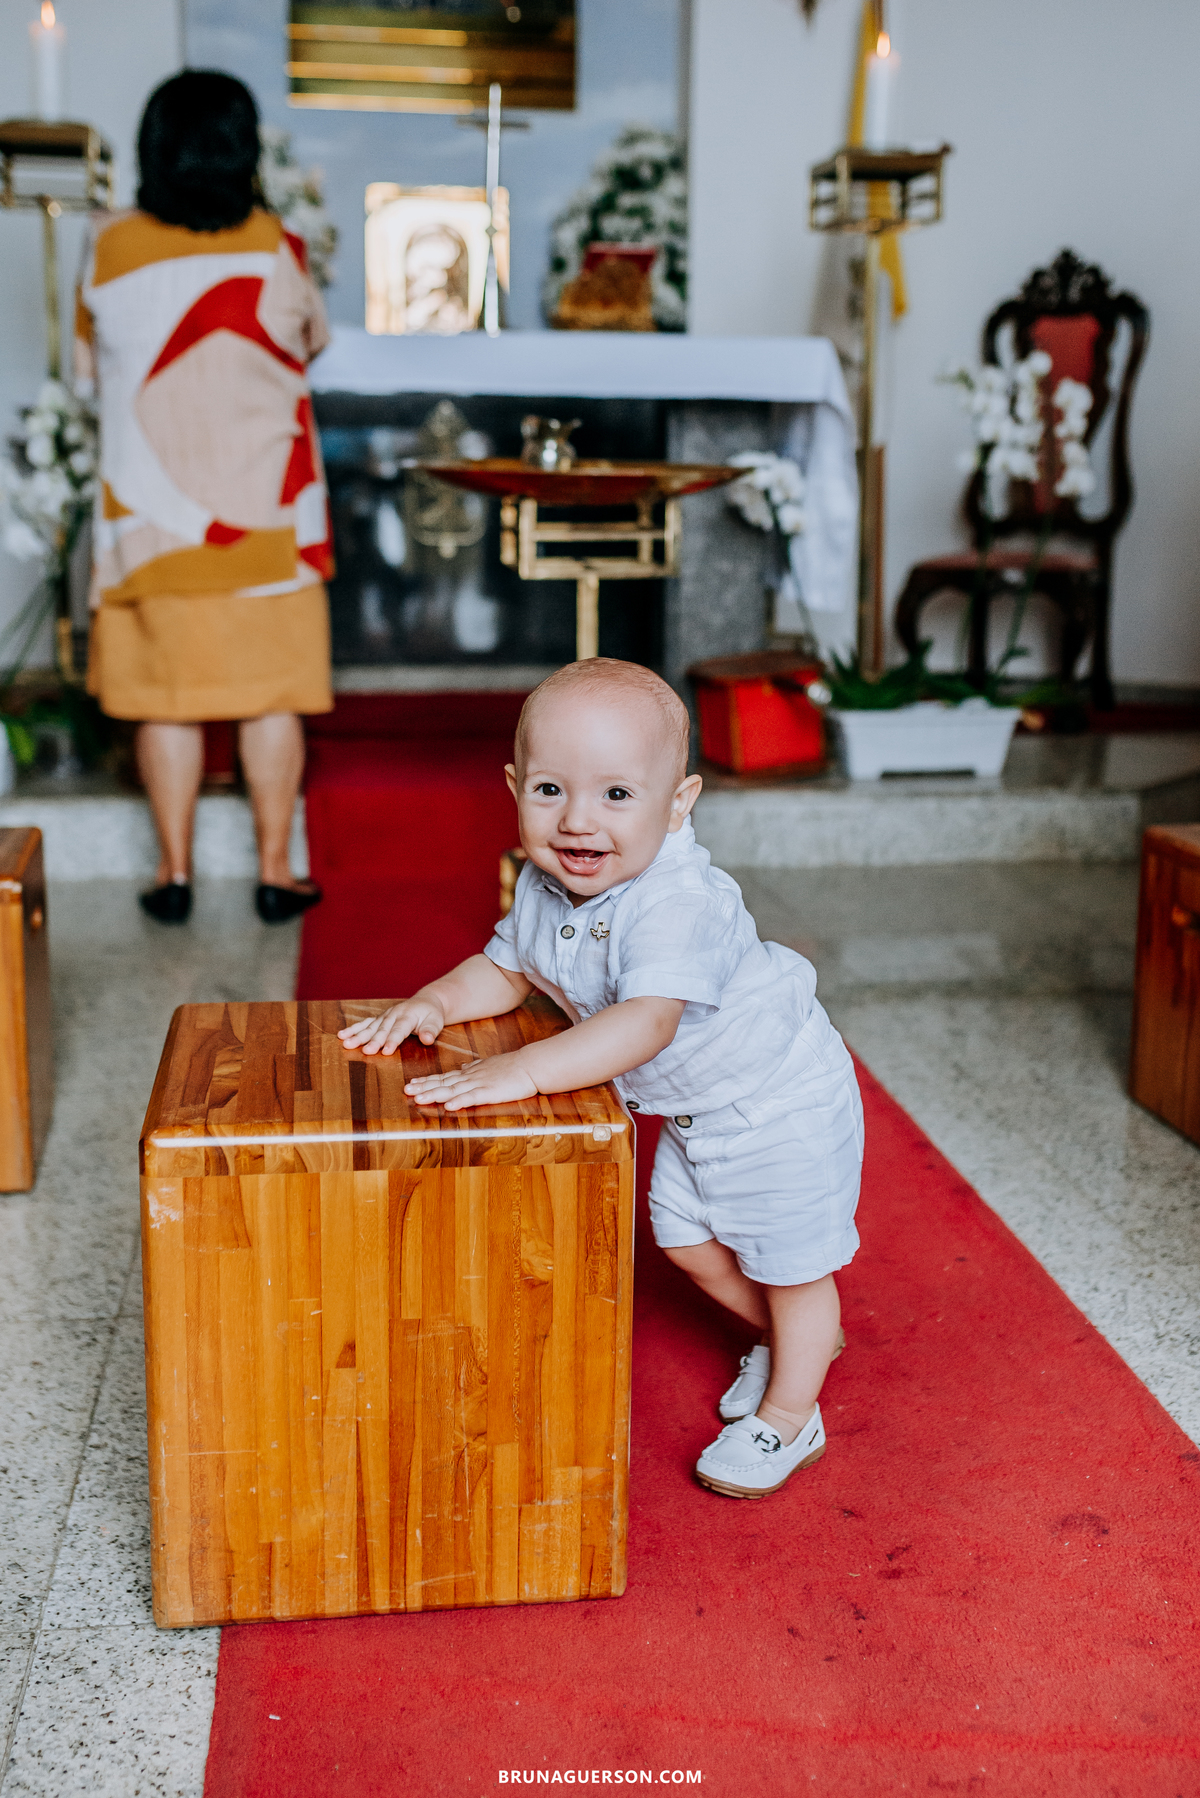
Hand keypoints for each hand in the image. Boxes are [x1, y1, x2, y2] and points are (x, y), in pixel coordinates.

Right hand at [338, 996, 444, 1055]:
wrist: (425, 1001)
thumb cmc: (431, 1014)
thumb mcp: (436, 1022)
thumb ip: (430, 1031)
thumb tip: (427, 1039)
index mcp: (408, 1015)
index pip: (399, 1030)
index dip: (392, 1040)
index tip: (385, 1051)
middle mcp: (393, 1014)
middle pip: (382, 1029)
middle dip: (373, 1041)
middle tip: (364, 1051)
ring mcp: (385, 1016)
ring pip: (370, 1026)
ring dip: (358, 1035)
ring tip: (345, 1043)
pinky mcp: (379, 1018)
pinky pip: (365, 1023)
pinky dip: (353, 1029)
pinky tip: (342, 1035)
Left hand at [404, 1051, 537, 1110]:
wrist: (530, 1064)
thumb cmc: (512, 1067)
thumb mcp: (489, 1065)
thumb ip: (474, 1068)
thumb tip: (462, 1068)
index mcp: (470, 1073)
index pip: (444, 1077)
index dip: (427, 1081)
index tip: (412, 1083)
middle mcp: (470, 1078)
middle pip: (443, 1083)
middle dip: (424, 1087)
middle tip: (406, 1090)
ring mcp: (479, 1084)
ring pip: (452, 1090)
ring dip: (435, 1094)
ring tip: (419, 1098)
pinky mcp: (490, 1092)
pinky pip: (472, 1097)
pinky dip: (459, 1101)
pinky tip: (448, 1106)